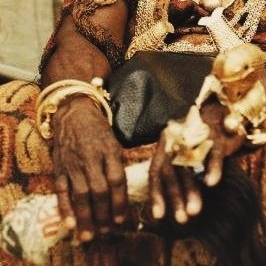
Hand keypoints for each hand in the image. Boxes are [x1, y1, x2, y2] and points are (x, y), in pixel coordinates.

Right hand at [51, 96, 127, 241]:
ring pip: (80, 194)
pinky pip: (61, 191)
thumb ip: (118, 164)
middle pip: (99, 190)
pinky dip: (65, 209)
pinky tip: (70, 224)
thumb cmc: (98, 129)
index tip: (121, 220)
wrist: (73, 112)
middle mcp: (91, 158)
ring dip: (86, 217)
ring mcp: (74, 164)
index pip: (117, 180)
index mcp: (109, 150)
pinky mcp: (59, 168)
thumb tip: (124, 191)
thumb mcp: (114, 141)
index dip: (119, 202)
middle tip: (106, 231)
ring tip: (90, 235)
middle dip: (104, 214)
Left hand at [148, 101, 244, 224]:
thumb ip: (174, 175)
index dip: (156, 194)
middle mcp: (176, 140)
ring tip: (195, 212)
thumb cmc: (196, 143)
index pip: (155, 171)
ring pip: (189, 164)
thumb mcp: (181, 155)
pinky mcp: (214, 134)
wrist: (216, 111)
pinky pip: (212, 152)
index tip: (158, 217)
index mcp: (165, 145)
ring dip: (192, 189)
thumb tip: (164, 210)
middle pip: (171, 170)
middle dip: (175, 197)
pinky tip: (211, 184)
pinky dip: (212, 167)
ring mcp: (194, 136)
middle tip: (182, 220)